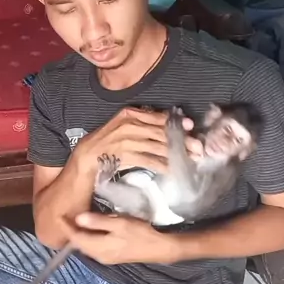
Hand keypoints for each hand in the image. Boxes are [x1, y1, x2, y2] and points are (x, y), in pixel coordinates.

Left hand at [65, 212, 179, 264]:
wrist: (160, 249)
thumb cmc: (139, 234)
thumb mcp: (119, 224)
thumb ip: (98, 222)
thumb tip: (78, 218)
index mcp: (98, 248)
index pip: (75, 238)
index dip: (65, 227)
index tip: (58, 215)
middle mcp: (98, 256)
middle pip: (78, 243)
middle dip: (70, 231)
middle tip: (64, 216)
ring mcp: (105, 258)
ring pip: (85, 246)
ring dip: (79, 235)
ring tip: (74, 221)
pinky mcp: (111, 256)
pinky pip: (93, 247)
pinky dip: (88, 238)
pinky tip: (89, 230)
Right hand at [72, 107, 202, 174]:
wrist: (85, 158)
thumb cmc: (106, 143)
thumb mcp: (122, 127)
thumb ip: (142, 125)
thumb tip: (168, 128)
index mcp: (128, 114)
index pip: (158, 117)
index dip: (176, 123)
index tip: (190, 127)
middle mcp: (129, 125)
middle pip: (161, 132)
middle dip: (182, 141)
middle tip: (198, 148)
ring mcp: (126, 140)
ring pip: (158, 146)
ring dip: (176, 154)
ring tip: (191, 160)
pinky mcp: (125, 156)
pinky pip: (149, 160)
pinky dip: (162, 165)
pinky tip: (172, 170)